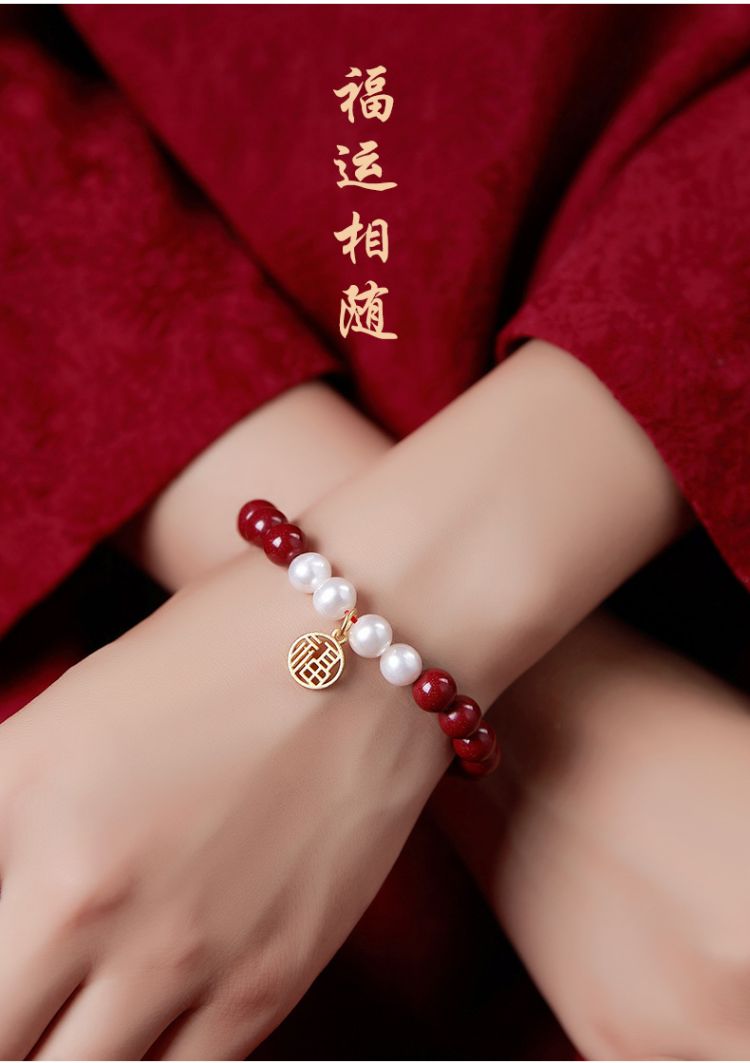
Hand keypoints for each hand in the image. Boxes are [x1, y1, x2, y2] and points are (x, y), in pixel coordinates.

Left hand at [2, 338, 689, 1059]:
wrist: (367, 641)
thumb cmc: (215, 652)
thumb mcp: (61, 715)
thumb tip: (1, 892)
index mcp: (22, 813)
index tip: (7, 968)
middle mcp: (85, 899)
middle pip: (2, 1040)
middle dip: (9, 1025)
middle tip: (30, 999)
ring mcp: (182, 953)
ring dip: (68, 1052)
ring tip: (77, 1017)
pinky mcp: (268, 981)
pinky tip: (142, 1028)